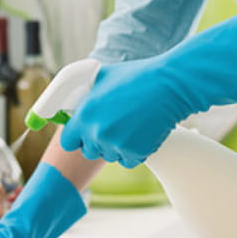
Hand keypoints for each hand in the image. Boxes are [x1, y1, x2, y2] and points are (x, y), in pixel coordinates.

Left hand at [60, 58, 190, 168]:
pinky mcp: (136, 153)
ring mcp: (117, 145)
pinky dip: (134, 152)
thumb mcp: (102, 77)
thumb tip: (76, 101)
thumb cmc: (137, 77)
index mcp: (85, 115)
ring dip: (116, 146)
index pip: (67, 142)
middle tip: (112, 127)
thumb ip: (86, 94)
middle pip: (88, 152)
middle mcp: (97, 133)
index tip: (82, 134)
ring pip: (110, 156)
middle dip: (97, 142)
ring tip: (130, 125)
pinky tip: (141, 132)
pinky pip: (128, 160)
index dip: (75, 138)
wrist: (169, 86)